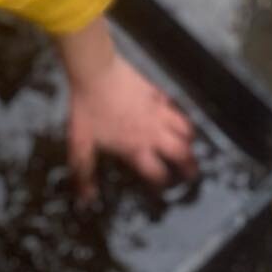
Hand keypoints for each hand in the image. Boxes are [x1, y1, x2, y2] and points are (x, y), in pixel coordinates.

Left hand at [56, 19, 195, 194]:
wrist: (95, 72)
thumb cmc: (87, 108)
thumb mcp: (80, 144)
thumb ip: (84, 172)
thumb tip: (86, 199)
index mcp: (136, 148)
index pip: (158, 173)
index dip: (162, 184)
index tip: (161, 187)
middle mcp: (153, 132)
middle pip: (182, 153)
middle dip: (190, 166)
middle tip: (190, 173)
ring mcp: (158, 111)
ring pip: (186, 129)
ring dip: (189, 140)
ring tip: (187, 146)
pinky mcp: (157, 93)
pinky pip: (175, 106)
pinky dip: (178, 115)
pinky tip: (173, 116)